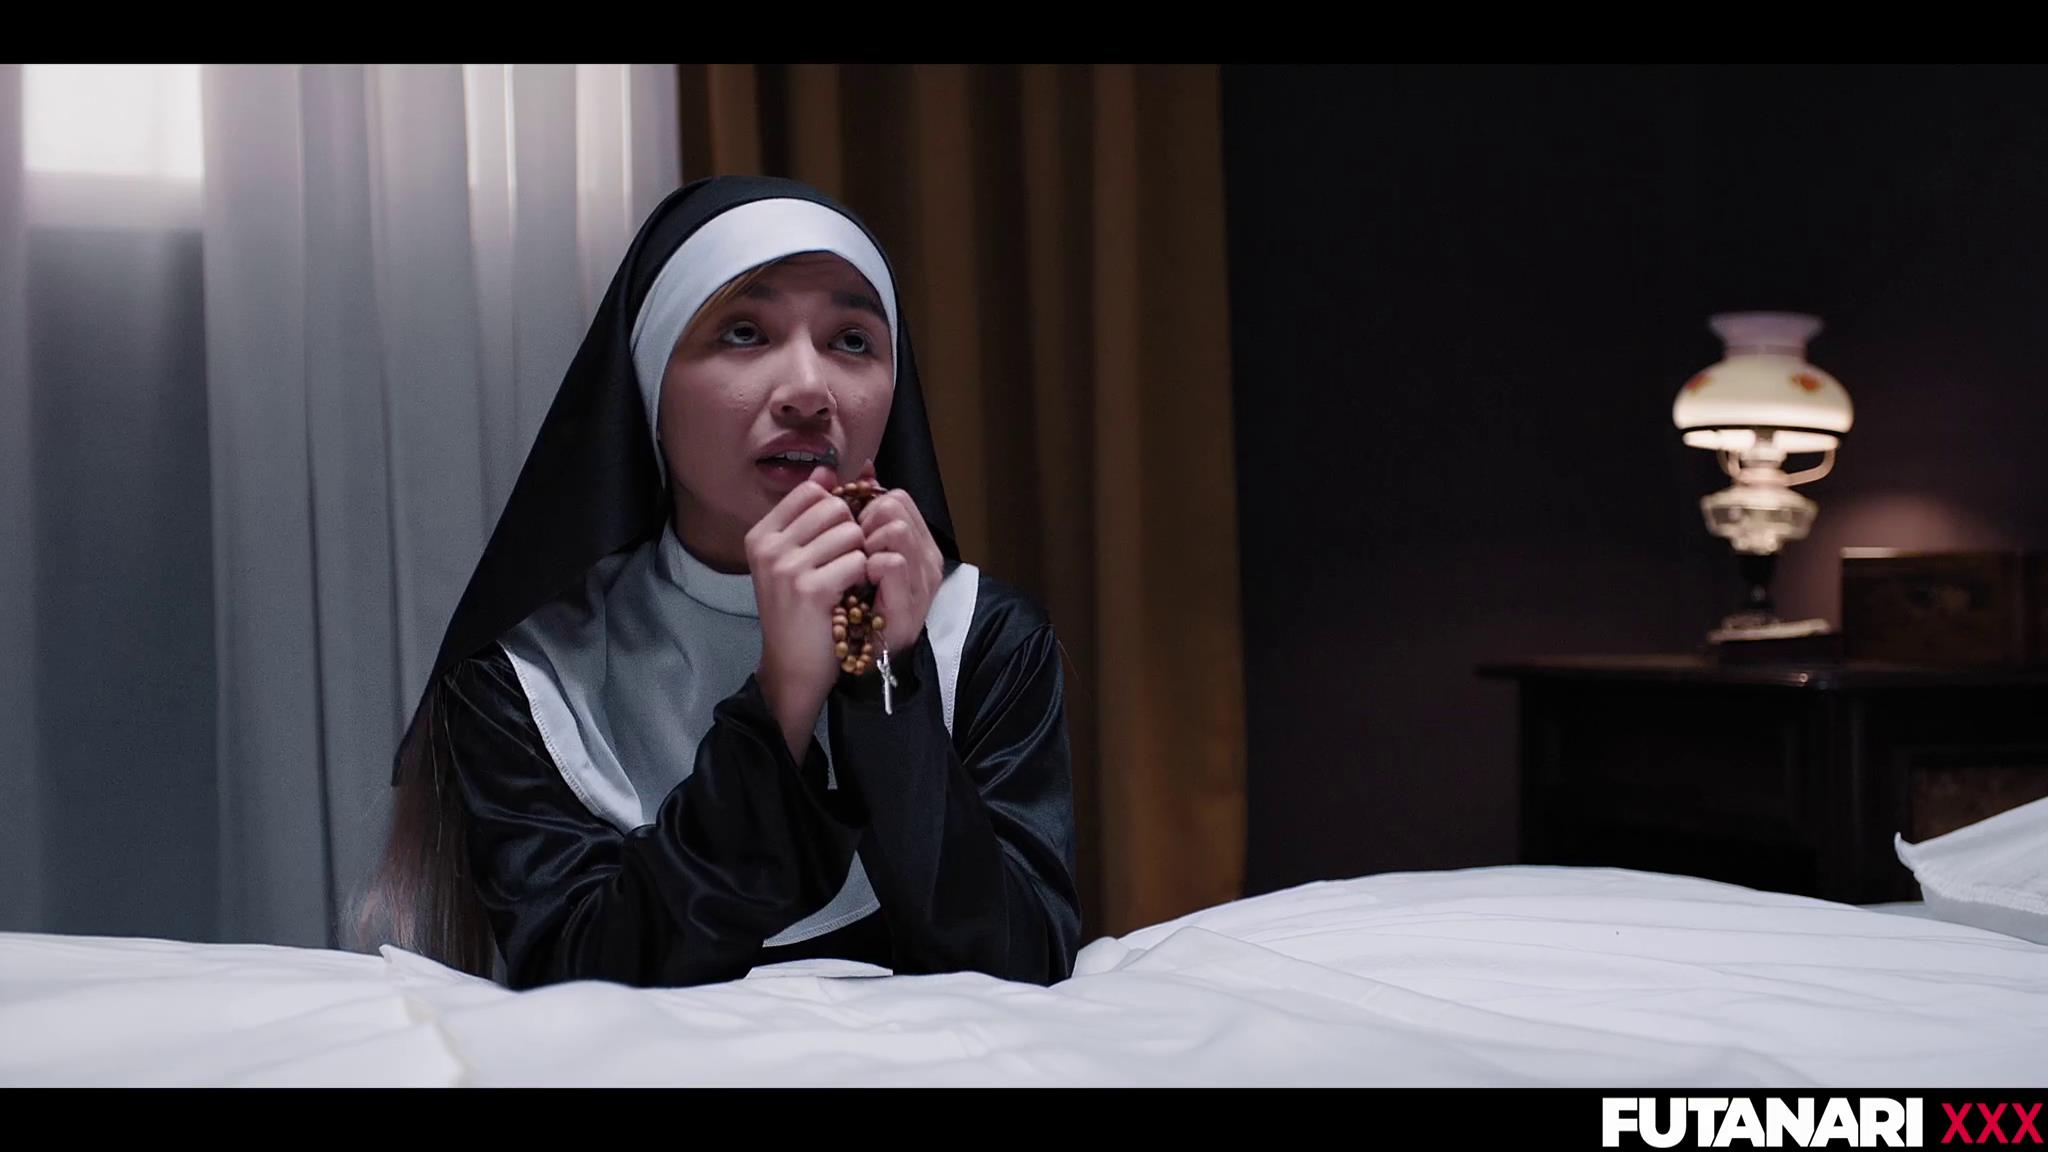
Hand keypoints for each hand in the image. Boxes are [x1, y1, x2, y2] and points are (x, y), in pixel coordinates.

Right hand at [745, 465, 868, 760]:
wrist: (793, 668)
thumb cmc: (800, 612)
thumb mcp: (795, 559)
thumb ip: (809, 515)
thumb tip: (826, 470)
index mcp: (761, 535)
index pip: (812, 492)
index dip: (837, 511)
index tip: (837, 541)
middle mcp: (768, 547)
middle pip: (834, 508)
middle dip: (852, 534)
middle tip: (847, 565)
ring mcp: (786, 567)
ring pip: (850, 533)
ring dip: (860, 557)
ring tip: (849, 582)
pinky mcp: (810, 588)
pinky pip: (857, 560)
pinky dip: (864, 577)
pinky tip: (853, 595)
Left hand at [855, 462, 944, 657]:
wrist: (858, 659)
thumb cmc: (858, 605)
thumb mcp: (865, 553)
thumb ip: (867, 512)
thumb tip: (863, 465)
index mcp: (920, 544)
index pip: (897, 497)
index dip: (867, 508)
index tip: (854, 535)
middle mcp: (929, 559)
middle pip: (895, 505)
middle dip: (865, 523)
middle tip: (853, 553)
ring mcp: (922, 581)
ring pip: (895, 527)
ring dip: (866, 543)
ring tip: (857, 568)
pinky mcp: (910, 602)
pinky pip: (890, 562)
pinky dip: (869, 567)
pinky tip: (860, 583)